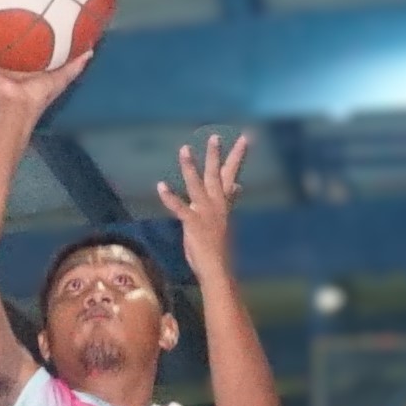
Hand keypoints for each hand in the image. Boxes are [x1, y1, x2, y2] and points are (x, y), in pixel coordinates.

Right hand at [0, 35, 91, 125]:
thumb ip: (75, 65)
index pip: (24, 46)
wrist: (19, 109)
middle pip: (2, 44)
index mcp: (24, 65)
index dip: (26, 32)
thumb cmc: (39, 96)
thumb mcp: (61, 77)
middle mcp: (7, 64)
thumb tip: (91, 50)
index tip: (28, 13)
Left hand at [159, 127, 253, 269]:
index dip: (237, 156)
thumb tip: (237, 185)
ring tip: (184, 149)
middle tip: (215, 136)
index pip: (231, 174)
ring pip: (197, 185)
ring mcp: (205, 213)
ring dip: (190, 167)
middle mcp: (216, 205)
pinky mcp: (193, 223)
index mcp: (223, 203)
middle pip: (216, 175)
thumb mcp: (224, 217)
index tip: (244, 138)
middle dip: (215, 155)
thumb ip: (229, 199)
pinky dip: (170, 197)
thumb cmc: (218, 246)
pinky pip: (180, 208)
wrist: (218, 269)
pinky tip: (161, 185)